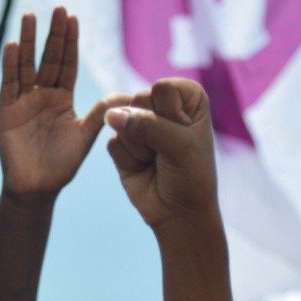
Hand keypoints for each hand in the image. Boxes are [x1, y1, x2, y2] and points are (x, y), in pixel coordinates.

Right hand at [0, 8, 128, 201]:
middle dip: (52, 35)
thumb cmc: (62, 166)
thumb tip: (127, 94)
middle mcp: (43, 96)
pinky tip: (11, 46)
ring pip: (26, 66)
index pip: (67, 64)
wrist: (37, 189)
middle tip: (57, 9)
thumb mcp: (85, 138)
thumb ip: (100, 115)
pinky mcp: (6, 112)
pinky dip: (9, 66)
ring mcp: (23, 102)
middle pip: (48, 59)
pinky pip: (8, 85)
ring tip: (29, 18)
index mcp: (63, 99)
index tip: (72, 18)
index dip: (70, 42)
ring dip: (27, 42)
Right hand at [106, 79, 218, 229]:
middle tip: (166, 151)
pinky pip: (113, 143)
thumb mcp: (179, 145)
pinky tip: (142, 168)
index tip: (184, 134)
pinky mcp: (122, 144)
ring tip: (155, 160)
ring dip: (139, 149)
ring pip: (122, 122)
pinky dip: (128, 161)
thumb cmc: (190, 175)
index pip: (162, 88)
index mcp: (186, 96)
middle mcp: (162, 105)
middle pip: (138, 100)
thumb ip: (147, 124)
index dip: (169, 115)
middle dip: (150, 132)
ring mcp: (139, 123)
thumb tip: (110, 115)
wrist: (178, 212)